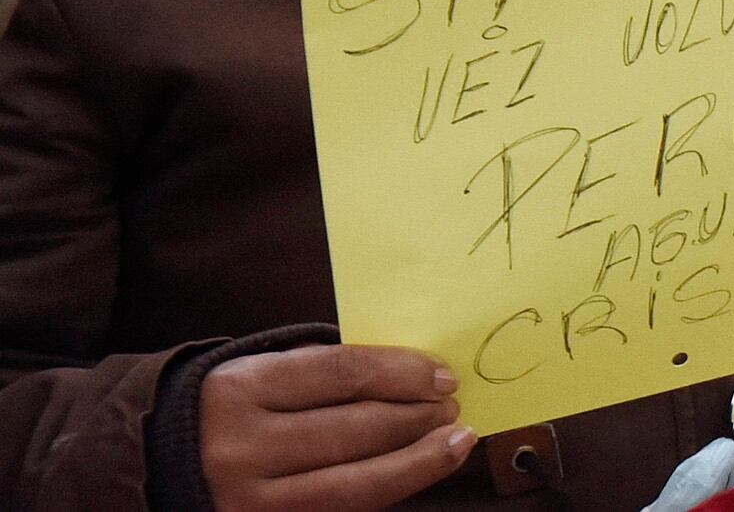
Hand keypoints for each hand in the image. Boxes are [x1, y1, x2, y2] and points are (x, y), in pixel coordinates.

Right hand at [198, 342, 469, 511]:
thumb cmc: (224, 409)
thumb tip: (409, 373)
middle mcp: (239, 447)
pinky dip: (384, 492)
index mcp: (239, 389)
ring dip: (417, 461)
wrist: (144, 465)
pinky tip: (413, 475)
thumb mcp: (256, 372)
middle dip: (418, 418)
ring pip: (354, 483)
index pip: (343, 373)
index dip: (404, 373)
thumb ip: (320, 369)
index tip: (443, 376)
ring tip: (454, 442)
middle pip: (356, 430)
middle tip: (453, 408)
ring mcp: (247, 500)